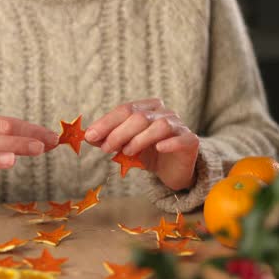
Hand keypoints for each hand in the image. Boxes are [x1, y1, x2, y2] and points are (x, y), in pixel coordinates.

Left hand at [85, 98, 199, 190]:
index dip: (107, 122)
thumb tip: (88, 136)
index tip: (90, 136)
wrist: (173, 170)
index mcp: (147, 108)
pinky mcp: (190, 141)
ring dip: (139, 139)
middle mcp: (164, 112)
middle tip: (106, 149)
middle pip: (140, 117)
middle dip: (119, 133)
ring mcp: (179, 126)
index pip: (125, 109)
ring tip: (127, 152)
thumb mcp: (125, 145)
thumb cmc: (148, 153)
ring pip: (159, 125)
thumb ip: (108, 139)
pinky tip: (158, 149)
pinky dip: (169, 143)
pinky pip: (180, 139)